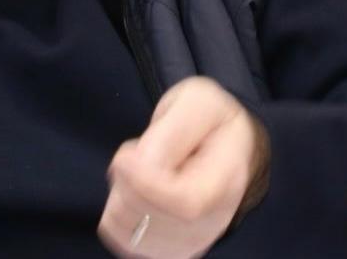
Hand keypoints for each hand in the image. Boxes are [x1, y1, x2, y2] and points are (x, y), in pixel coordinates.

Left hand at [98, 76, 269, 257]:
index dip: (145, 185)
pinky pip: (128, 244)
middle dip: (126, 185)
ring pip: (136, 237)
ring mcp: (195, 239)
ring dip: (120, 198)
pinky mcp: (173, 248)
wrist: (227, 146)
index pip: (186, 203)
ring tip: (138, 171)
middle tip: (132, 154)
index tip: (123, 157)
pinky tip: (134, 193)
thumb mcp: (196, 103)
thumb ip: (171, 131)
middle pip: (156, 222)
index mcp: (228, 177)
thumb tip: (142, 165)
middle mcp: (216, 218)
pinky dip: (118, 217)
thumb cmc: (210, 121)